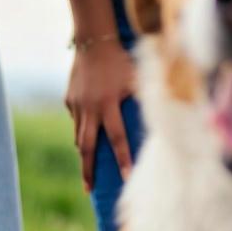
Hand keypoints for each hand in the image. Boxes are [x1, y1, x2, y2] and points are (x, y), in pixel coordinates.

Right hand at [65, 39, 135, 190]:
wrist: (93, 40)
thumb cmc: (120, 59)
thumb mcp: (135, 78)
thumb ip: (144, 98)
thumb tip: (162, 114)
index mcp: (109, 104)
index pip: (117, 138)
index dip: (123, 158)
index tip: (126, 178)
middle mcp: (91, 108)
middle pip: (87, 147)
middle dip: (87, 170)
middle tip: (88, 190)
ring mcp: (77, 105)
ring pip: (79, 135)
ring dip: (84, 151)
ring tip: (87, 167)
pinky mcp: (69, 99)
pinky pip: (76, 117)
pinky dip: (82, 125)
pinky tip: (88, 126)